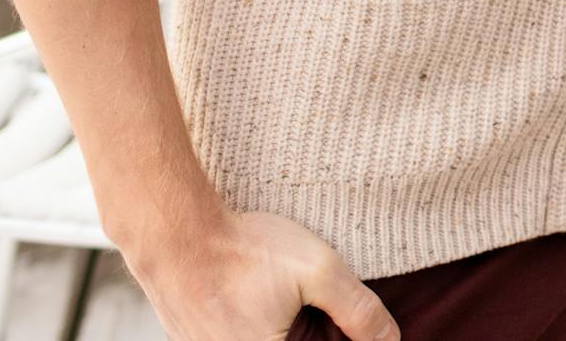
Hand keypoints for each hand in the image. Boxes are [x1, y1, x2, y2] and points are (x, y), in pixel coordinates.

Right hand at [126, 209, 396, 340]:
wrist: (175, 235)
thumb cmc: (244, 251)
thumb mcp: (317, 271)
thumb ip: (358, 310)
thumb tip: (390, 340)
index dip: (347, 339)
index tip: (350, 324)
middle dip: (323, 332)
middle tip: (322, 306)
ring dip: (299, 329)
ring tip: (296, 303)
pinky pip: (253, 337)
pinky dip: (273, 327)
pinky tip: (273, 303)